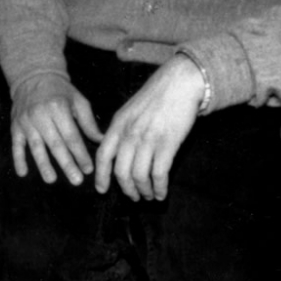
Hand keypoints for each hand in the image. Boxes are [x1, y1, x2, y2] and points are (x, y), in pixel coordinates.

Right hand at [10, 76, 99, 184]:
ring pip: (36, 146)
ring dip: (43, 164)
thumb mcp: (78, 101)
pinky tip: (23, 173)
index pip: (71, 136)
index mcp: (59, 108)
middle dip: (66, 164)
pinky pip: (16, 144)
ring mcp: (26, 122)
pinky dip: (18, 159)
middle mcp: (41, 115)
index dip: (80, 154)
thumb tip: (101, 141)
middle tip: (76, 180)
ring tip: (51, 179)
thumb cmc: (60, 91)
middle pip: (55, 144)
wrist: (33, 77)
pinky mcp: (15, 126)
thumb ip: (88, 122)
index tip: (89, 169)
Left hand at [94, 55, 204, 200]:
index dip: (101, 176)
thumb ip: (121, 129)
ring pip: (139, 176)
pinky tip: (161, 193)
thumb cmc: (156, 96)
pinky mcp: (168, 144)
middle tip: (133, 197)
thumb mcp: (130, 110)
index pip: (103, 155)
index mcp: (118, 124)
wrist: (179, 83)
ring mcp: (148, 139)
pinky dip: (159, 188)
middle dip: (126, 189)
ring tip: (148, 196)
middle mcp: (130, 133)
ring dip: (144, 191)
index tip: (102, 190)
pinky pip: (159, 174)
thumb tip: (115, 150)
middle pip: (121, 171)